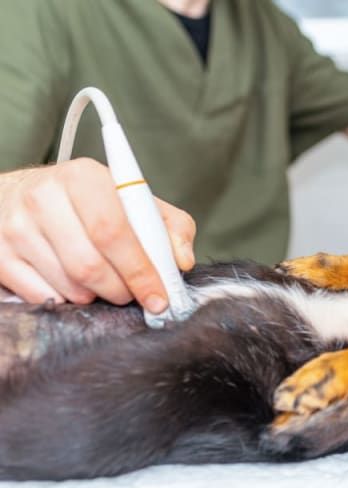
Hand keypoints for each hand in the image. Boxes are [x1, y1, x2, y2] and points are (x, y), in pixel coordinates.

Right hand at [0, 158, 195, 310]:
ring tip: (104, 286)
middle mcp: (43, 197)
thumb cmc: (90, 203)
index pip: (113, 231)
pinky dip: (67, 300)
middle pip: (89, 264)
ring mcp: (15, 226)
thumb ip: (170, 226)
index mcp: (83, 177)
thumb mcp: (133, 202)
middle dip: (121, 290)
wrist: (20, 195)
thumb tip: (181, 261)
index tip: (159, 296)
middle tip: (132, 295)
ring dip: (95, 296)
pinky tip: (74, 287)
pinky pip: (41, 295)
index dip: (140, 270)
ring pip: (68, 285)